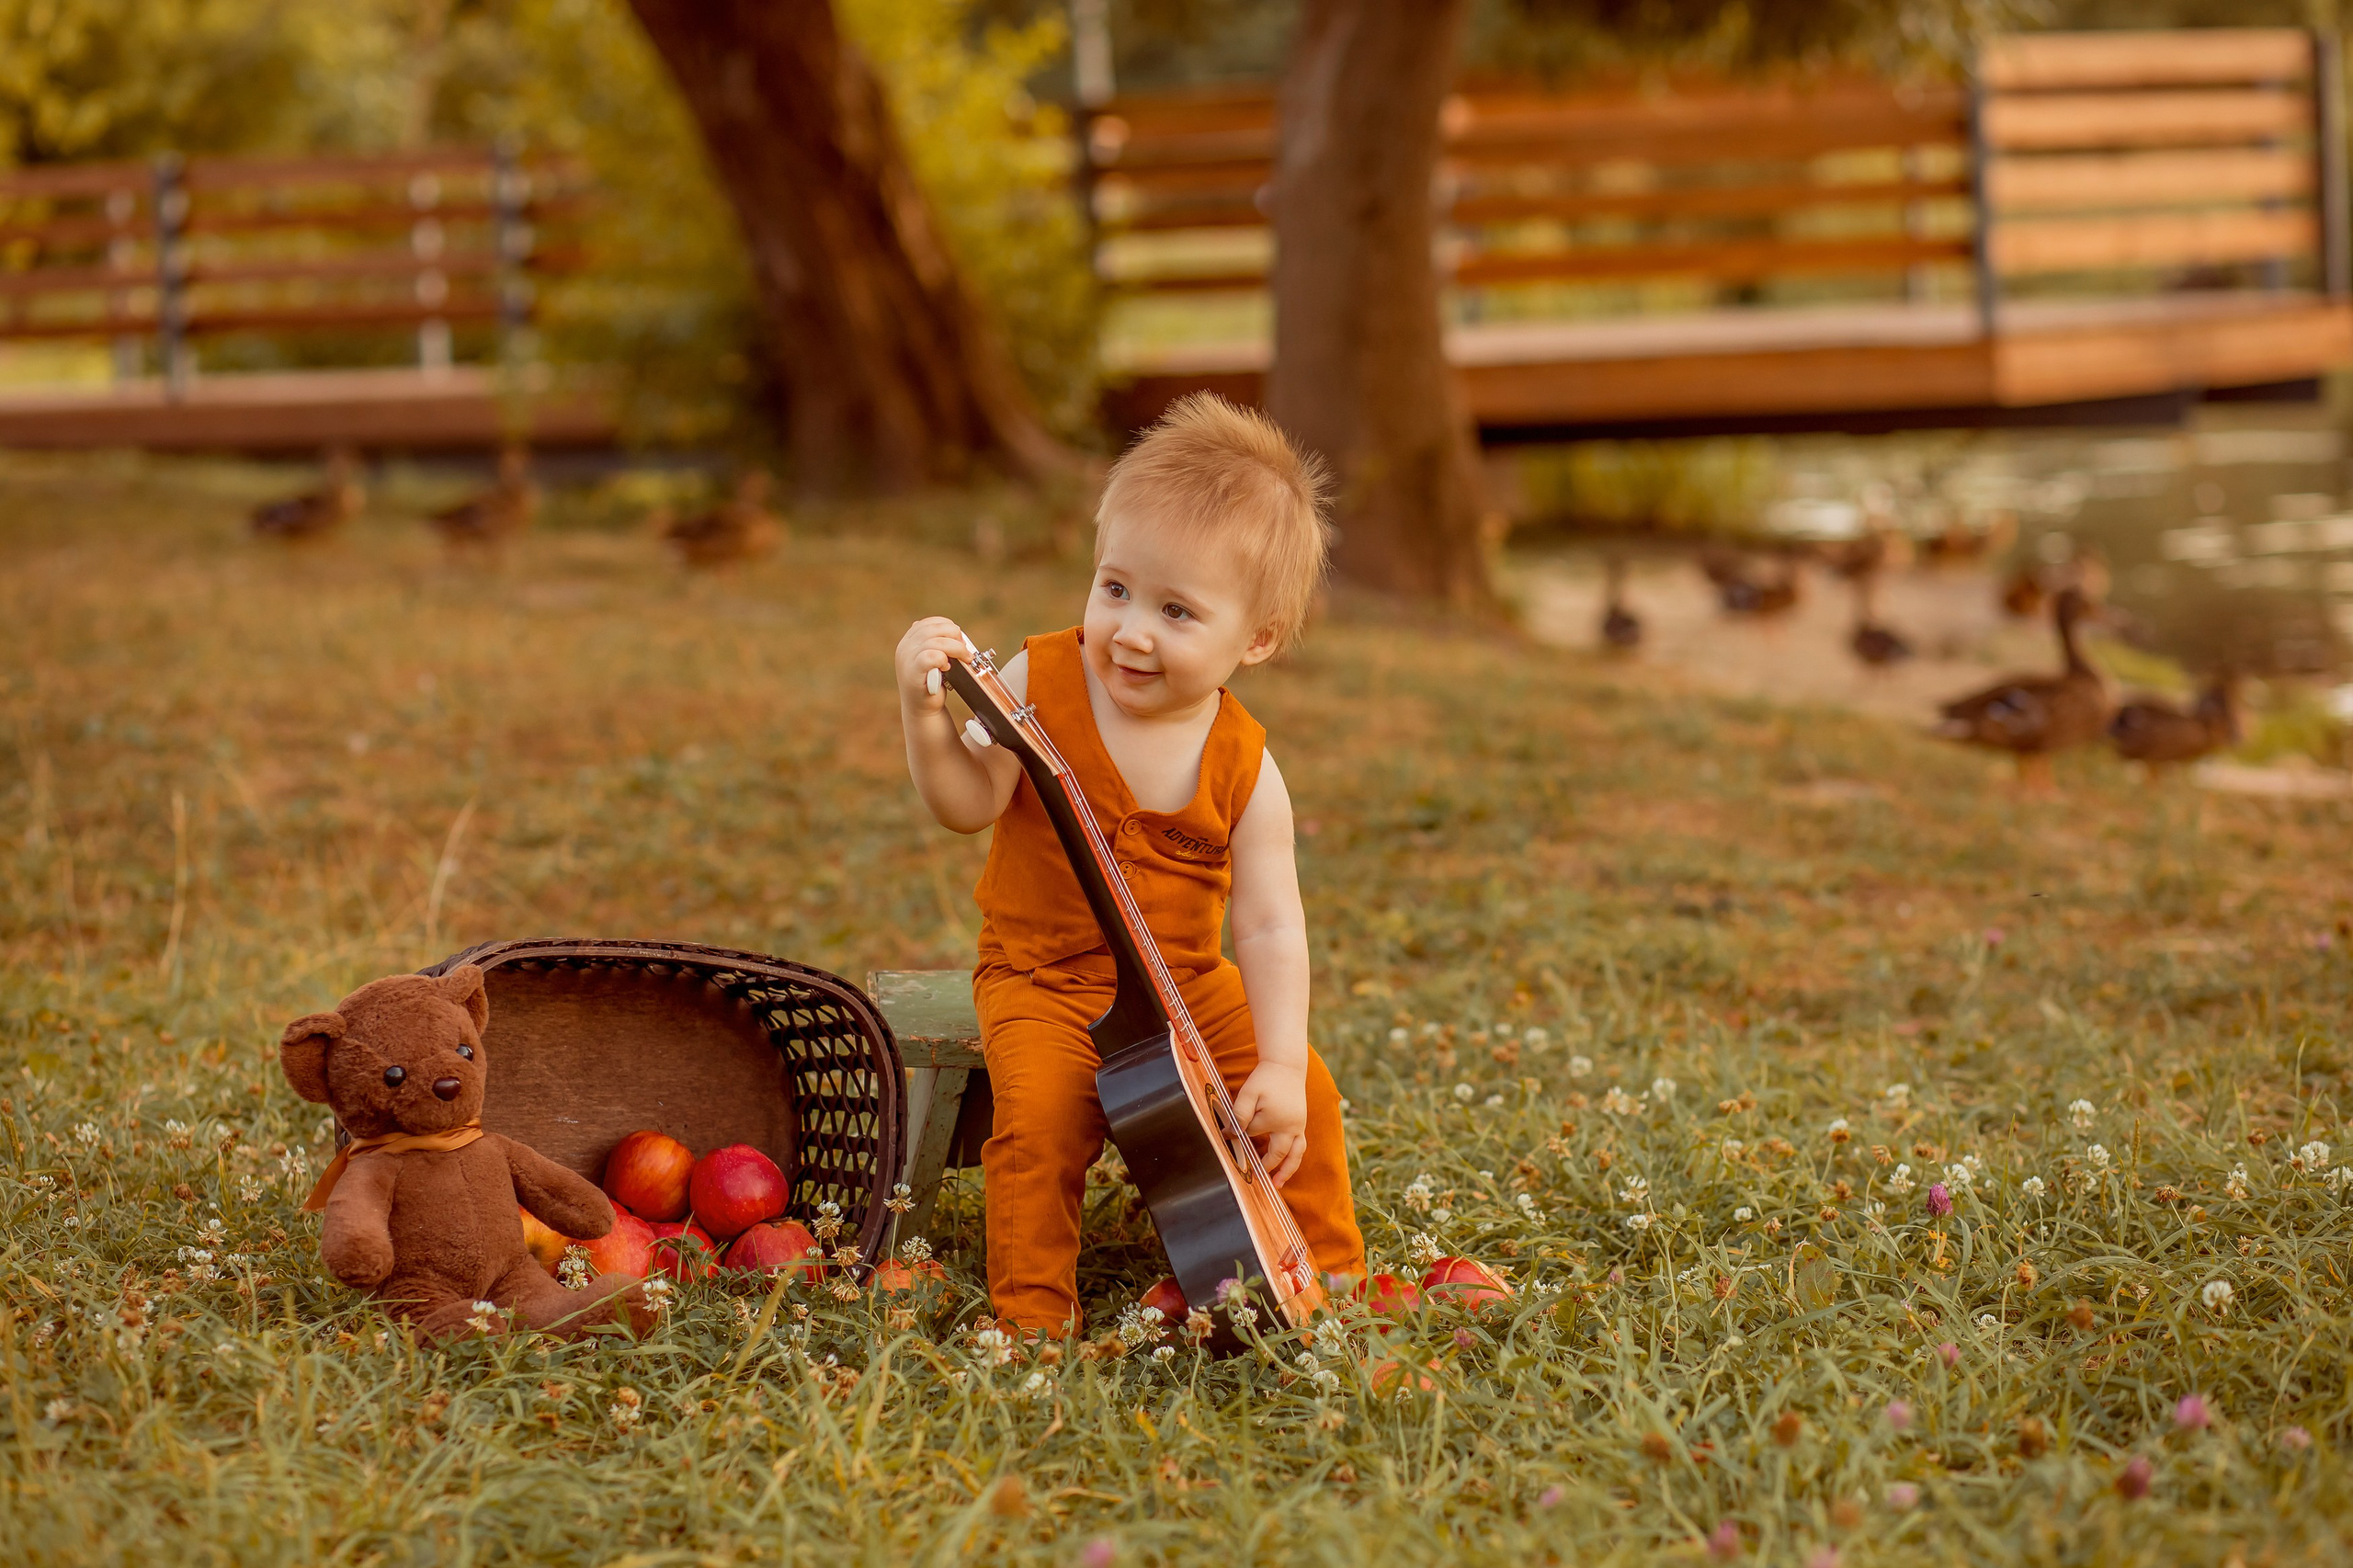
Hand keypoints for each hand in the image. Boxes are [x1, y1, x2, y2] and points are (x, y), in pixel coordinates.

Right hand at [895, 616, 970, 714]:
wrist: (923, 710)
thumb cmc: (932, 684)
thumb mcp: (934, 658)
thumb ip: (938, 643)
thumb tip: (955, 631)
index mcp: (909, 641)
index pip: (930, 622)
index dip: (948, 627)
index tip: (959, 639)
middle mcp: (905, 647)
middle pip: (934, 629)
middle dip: (955, 637)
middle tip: (965, 651)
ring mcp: (906, 659)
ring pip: (935, 642)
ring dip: (956, 649)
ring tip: (964, 660)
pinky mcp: (912, 672)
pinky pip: (931, 656)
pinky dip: (943, 659)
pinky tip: (947, 668)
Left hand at [1231, 1061, 1308, 1187]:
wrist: (1286, 1065)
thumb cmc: (1266, 1079)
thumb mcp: (1248, 1093)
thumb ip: (1239, 1114)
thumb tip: (1230, 1134)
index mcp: (1276, 1120)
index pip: (1253, 1134)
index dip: (1238, 1136)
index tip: (1226, 1139)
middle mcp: (1291, 1126)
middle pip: (1281, 1154)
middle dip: (1270, 1169)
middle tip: (1260, 1181)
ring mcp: (1298, 1125)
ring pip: (1296, 1154)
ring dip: (1288, 1170)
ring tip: (1279, 1184)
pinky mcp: (1301, 1122)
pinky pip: (1300, 1146)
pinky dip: (1293, 1158)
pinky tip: (1285, 1164)